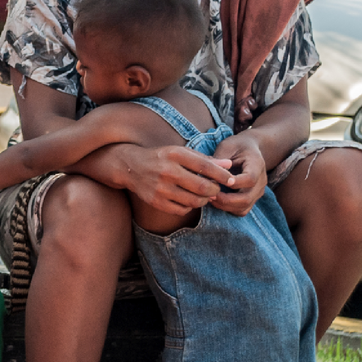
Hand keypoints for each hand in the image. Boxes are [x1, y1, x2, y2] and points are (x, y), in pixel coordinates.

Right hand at [117, 145, 235, 215]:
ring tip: (204, 195)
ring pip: (194, 201)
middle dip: (215, 190)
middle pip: (202, 187)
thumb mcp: (180, 152)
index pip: (206, 166)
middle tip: (216, 190)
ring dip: (204, 200)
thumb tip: (229, 164)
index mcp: (175, 155)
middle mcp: (167, 171)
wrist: (130, 167)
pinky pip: (181, 210)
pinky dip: (190, 207)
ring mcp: (161, 188)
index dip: (222, 175)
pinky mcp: (156, 201)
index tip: (231, 179)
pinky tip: (189, 200)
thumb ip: (204, 159)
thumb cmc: (160, 158)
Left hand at [208, 133, 266, 215]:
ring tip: (210, 198)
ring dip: (225, 206)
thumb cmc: (236, 146)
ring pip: (244, 207)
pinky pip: (242, 210)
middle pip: (247, 198)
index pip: (250, 179)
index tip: (216, 181)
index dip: (234, 183)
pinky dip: (228, 209)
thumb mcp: (227, 146)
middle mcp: (261, 181)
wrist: (249, 149)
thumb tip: (208, 175)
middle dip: (225, 200)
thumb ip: (220, 160)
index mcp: (257, 165)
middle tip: (208, 194)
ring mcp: (258, 192)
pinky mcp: (252, 199)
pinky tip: (216, 200)